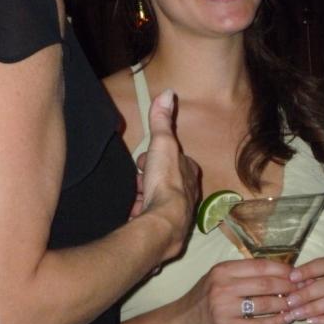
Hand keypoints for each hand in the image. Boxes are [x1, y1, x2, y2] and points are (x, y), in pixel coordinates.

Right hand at [139, 89, 199, 259]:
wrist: (165, 221)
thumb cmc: (166, 180)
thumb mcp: (162, 143)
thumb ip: (162, 120)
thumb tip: (168, 92)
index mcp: (189, 172)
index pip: (175, 160)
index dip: (157, 157)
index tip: (144, 159)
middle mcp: (188, 193)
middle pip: (166, 181)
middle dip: (150, 178)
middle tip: (139, 178)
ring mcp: (178, 213)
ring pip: (159, 200)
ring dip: (145, 197)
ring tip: (135, 197)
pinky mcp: (166, 230)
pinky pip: (152, 220)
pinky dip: (142, 215)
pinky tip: (134, 215)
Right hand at [173, 259, 297, 323]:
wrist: (181, 322)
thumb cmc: (202, 298)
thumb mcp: (217, 278)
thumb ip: (241, 274)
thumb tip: (274, 273)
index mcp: (223, 270)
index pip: (259, 266)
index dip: (281, 268)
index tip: (296, 272)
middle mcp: (224, 286)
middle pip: (265, 283)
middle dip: (288, 286)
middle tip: (302, 288)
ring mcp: (225, 307)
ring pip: (265, 303)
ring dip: (285, 304)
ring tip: (297, 304)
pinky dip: (275, 322)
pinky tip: (285, 320)